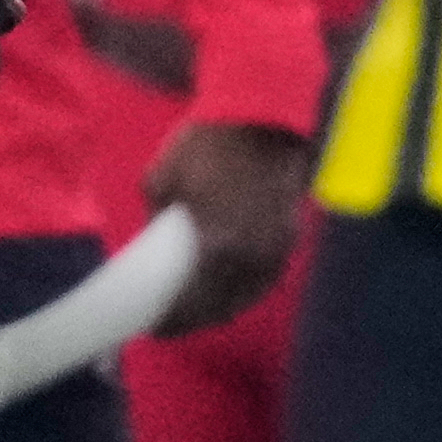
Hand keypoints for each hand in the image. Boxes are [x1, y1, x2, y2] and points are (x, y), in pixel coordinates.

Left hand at [144, 122, 313, 335]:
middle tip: (170, 324)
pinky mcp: (290, 240)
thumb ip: (158, 221)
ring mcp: (276, 251)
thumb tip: (158, 244)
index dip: (170, 319)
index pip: (192, 301)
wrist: (264, 115)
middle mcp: (252, 259)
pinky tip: (225, 288)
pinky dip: (242, 289)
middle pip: (221, 307)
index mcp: (219, 246)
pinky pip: (263, 278)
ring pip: (246, 296)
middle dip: (194, 319)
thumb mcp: (162, 179)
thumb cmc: (208, 142)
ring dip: (220, 307)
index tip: (151, 326)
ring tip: (196, 310)